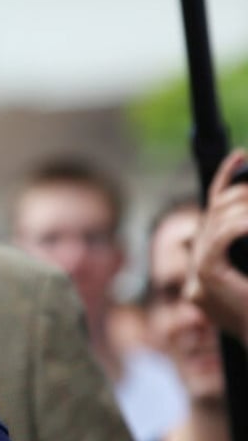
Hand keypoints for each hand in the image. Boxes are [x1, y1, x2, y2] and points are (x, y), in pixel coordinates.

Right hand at [185, 148, 247, 342]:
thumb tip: (246, 202)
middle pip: (212, 216)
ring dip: (245, 208)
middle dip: (239, 192)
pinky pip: (217, 241)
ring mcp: (198, 283)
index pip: (212, 218)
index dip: (222, 183)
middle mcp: (198, 277)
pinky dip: (241, 227)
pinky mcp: (205, 284)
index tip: (239, 157)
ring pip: (215, 224)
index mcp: (213, 273)